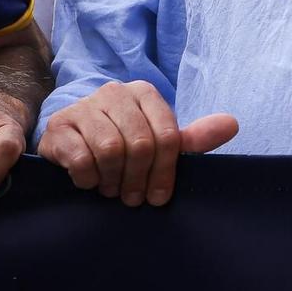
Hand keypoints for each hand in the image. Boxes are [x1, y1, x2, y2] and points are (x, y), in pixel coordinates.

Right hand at [38, 80, 238, 206]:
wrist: (70, 138)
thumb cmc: (122, 141)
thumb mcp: (158, 140)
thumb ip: (193, 138)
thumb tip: (232, 124)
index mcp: (144, 93)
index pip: (168, 135)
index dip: (166, 172)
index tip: (159, 198)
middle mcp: (115, 93)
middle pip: (140, 144)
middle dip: (139, 179)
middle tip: (133, 198)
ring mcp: (84, 107)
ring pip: (111, 150)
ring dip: (113, 181)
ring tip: (112, 189)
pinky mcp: (59, 127)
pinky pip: (81, 159)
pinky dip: (88, 179)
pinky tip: (90, 181)